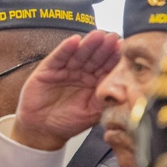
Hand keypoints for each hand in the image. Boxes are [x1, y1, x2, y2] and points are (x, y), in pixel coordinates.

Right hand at [13, 31, 119, 150]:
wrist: (42, 130)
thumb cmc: (68, 122)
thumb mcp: (92, 113)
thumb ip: (106, 100)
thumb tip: (125, 91)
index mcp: (95, 82)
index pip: (107, 67)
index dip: (115, 58)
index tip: (125, 49)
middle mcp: (82, 73)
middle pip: (94, 57)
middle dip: (104, 47)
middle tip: (113, 37)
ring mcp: (65, 70)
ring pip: (78, 54)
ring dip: (88, 44)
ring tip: (97, 35)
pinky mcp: (48, 69)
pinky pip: (58, 57)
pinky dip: (65, 49)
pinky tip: (74, 41)